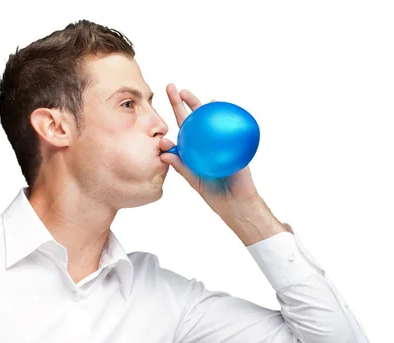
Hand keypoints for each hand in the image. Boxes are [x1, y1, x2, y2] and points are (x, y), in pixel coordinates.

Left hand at [160, 84, 261, 220]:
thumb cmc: (213, 192)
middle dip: (181, 101)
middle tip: (172, 87)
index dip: (171, 119)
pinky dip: (222, 111)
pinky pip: (228, 124)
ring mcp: (220, 140)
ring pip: (209, 118)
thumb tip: (163, 151)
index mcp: (194, 149)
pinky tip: (216, 103)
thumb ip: (180, 165)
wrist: (235, 201)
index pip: (182, 129)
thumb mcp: (193, 179)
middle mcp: (205, 141)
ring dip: (199, 103)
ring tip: (188, 93)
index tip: (160, 109)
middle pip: (193, 117)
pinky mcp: (234, 141)